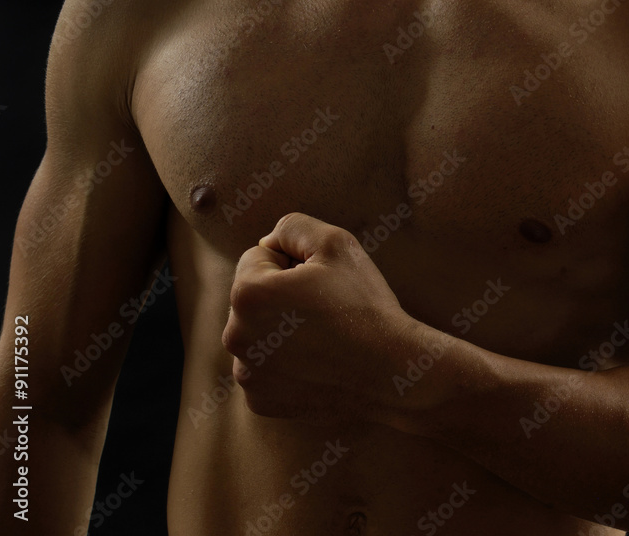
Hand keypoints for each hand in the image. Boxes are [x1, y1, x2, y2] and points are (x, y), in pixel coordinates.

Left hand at [223, 212, 422, 424]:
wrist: (393, 372)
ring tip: (325, 338)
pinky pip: (266, 369)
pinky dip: (287, 366)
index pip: (257, 258)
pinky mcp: (261, 401)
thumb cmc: (365, 305)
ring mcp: (248, 374)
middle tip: (326, 311)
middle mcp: (236, 336)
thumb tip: (268, 242)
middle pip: (254, 298)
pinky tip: (319, 365)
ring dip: (281, 331)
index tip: (323, 283)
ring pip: (259, 334)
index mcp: (247, 293)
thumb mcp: (336, 242)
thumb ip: (292, 226)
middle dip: (281, 297)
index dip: (293, 263)